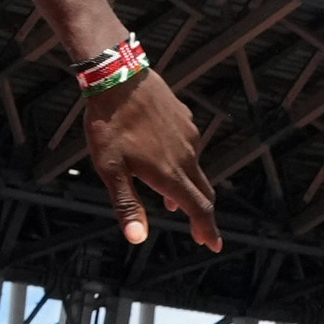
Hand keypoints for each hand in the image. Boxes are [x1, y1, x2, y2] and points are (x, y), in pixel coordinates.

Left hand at [85, 73, 220, 250]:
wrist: (119, 79)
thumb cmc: (110, 126)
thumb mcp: (110, 171)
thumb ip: (127, 204)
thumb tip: (137, 238)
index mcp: (169, 173)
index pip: (198, 208)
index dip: (208, 229)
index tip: (213, 244)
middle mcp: (186, 156)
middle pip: (203, 191)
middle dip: (202, 214)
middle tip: (199, 230)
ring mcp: (188, 136)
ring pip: (194, 169)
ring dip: (187, 187)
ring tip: (171, 198)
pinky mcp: (185, 120)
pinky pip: (189, 148)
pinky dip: (182, 163)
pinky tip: (163, 158)